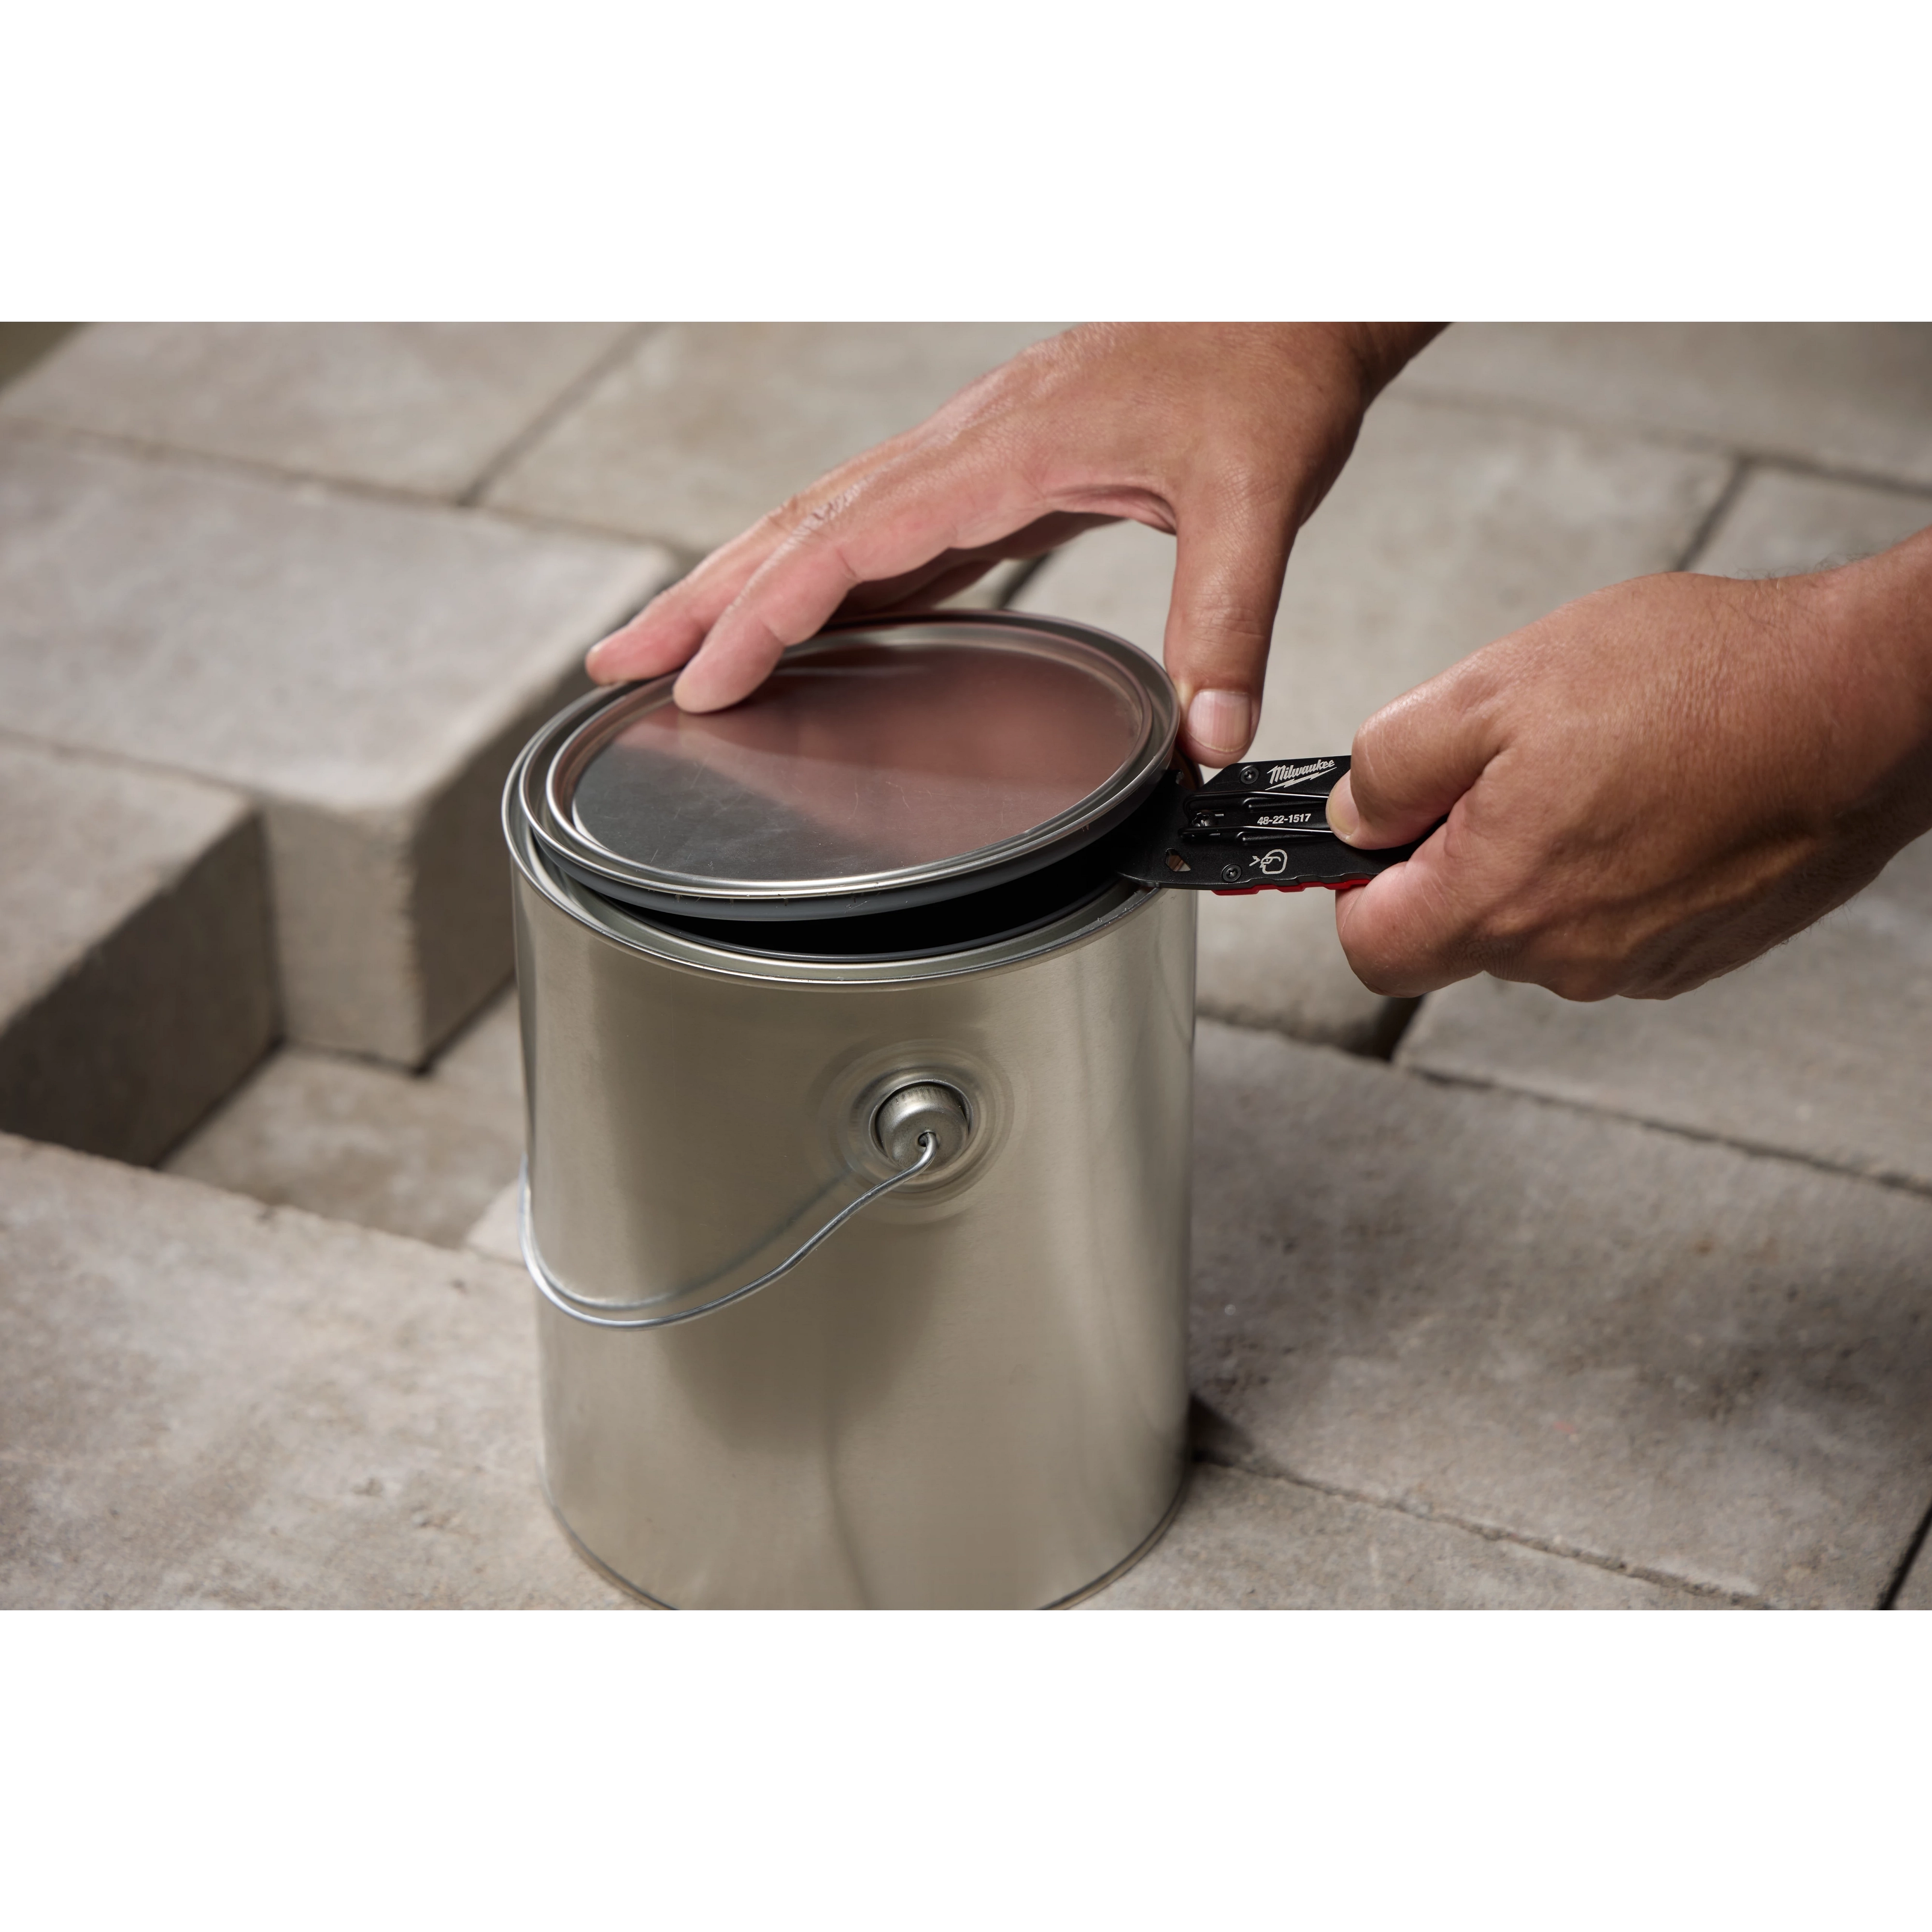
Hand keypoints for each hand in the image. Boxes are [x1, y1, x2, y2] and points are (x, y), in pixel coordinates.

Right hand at [585, 321, 1443, 767]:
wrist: (1284, 307)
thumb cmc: (1262, 370)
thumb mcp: (1258, 494)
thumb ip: (1228, 619)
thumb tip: (1207, 736)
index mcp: (1002, 450)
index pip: (847, 537)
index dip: (766, 613)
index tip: (706, 679)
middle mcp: (964, 449)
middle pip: (798, 526)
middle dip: (701, 600)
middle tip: (616, 665)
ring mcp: (969, 460)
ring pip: (822, 523)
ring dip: (740, 587)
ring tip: (673, 650)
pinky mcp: (993, 476)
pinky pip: (879, 532)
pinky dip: (818, 581)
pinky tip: (798, 625)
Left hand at [1326, 529, 1931, 998]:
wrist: (1861, 699)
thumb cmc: (1700, 683)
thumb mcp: (1495, 687)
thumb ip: (1393, 764)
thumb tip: (1353, 816)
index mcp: (1501, 904)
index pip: (1372, 952)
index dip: (1363, 885)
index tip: (1387, 829)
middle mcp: (1567, 957)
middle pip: (1456, 934)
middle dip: (1458, 854)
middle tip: (1513, 763)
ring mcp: (1638, 961)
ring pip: (1536, 923)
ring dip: (1541, 851)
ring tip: (1596, 766)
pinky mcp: (1696, 950)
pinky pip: (1610, 919)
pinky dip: (1611, 864)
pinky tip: (1650, 794)